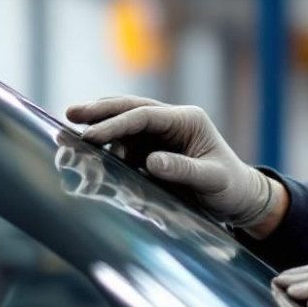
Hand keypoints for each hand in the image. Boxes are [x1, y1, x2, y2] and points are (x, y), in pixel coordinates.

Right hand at [65, 97, 280, 229]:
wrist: (238, 197)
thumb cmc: (230, 188)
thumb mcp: (212, 180)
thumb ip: (184, 170)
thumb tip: (150, 162)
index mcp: (188, 120)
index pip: (145, 115)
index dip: (116, 123)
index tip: (90, 135)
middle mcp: (173, 121)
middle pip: (130, 109)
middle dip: (100, 111)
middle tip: (70, 114)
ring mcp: (161, 135)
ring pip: (124, 124)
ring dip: (99, 127)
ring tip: (70, 136)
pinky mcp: (153, 149)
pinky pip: (126, 143)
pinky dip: (107, 147)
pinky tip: (88, 154)